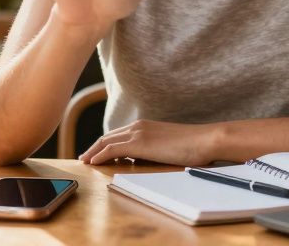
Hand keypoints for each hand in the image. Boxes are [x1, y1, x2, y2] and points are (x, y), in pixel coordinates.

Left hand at [80, 119, 222, 166]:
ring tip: (84, 161)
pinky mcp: (139, 143)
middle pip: (108, 136)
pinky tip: (92, 163)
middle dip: (94, 147)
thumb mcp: (168, 147)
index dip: (104, 143)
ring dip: (93, 152)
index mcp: (146, 125)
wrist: (205, 140)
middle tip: (84, 157)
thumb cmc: (194, 146)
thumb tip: (142, 160)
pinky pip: (112, 150)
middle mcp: (138, 126)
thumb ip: (154, 150)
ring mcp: (138, 133)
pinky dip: (99, 155)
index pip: (118, 134)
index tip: (96, 152)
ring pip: (106, 142)